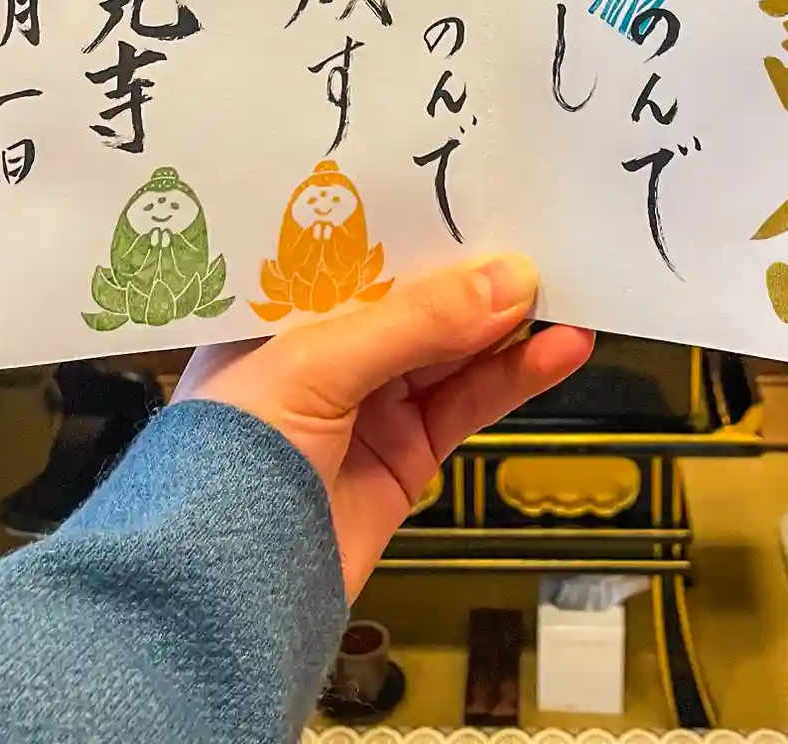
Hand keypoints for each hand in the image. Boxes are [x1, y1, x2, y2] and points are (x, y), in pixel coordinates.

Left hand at [174, 254, 593, 596]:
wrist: (220, 599)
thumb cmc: (229, 458)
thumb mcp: (315, 364)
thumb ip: (416, 322)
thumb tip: (509, 281)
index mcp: (281, 309)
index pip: (360, 248)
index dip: (419, 219)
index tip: (481, 189)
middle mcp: (324, 349)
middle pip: (415, 295)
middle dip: (475, 270)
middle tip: (541, 236)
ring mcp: (367, 404)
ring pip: (453, 349)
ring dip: (509, 323)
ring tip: (568, 291)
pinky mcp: (405, 456)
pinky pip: (469, 403)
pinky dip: (517, 377)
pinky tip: (559, 351)